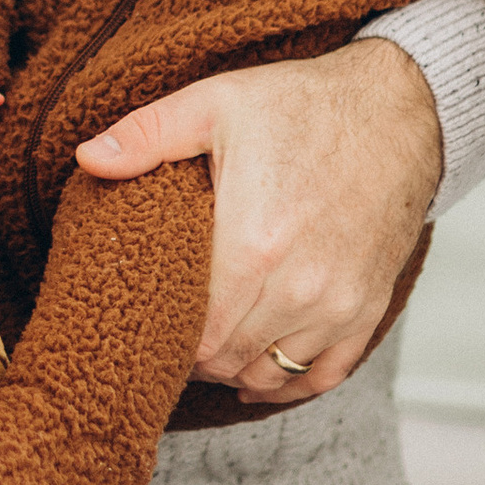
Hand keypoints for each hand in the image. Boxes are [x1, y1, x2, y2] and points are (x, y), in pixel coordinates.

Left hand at [74, 35, 441, 409]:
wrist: (397, 111)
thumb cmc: (304, 106)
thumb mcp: (215, 103)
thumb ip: (145, 135)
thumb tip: (86, 158)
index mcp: (253, 243)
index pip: (194, 333)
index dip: (165, 337)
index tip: (151, 319)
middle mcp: (299, 286)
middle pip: (227, 359)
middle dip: (194, 353)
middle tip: (172, 332)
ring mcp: (339, 304)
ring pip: (269, 374)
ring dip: (236, 366)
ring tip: (213, 341)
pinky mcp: (367, 308)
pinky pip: (323, 375)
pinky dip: (288, 382)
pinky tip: (261, 373)